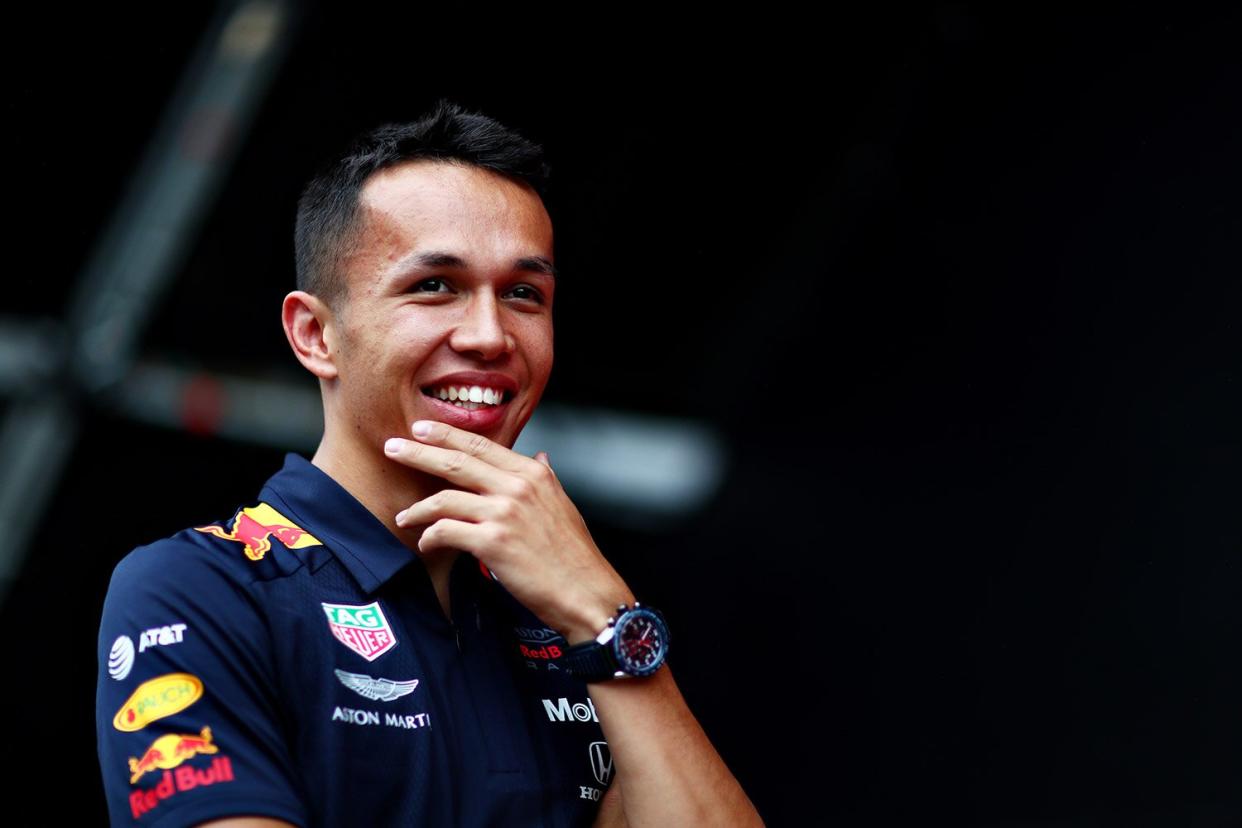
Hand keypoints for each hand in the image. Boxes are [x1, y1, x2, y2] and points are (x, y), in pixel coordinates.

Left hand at [384, 420, 633, 642]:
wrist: (586, 592)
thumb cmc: (574, 554)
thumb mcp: (563, 505)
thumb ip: (547, 477)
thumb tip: (541, 456)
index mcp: (534, 474)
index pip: (481, 445)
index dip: (447, 435)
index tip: (422, 430)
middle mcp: (518, 487)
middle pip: (456, 462)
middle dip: (419, 453)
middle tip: (392, 447)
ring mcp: (504, 513)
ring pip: (445, 498)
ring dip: (418, 508)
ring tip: (404, 517)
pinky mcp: (493, 542)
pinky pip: (446, 531)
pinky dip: (431, 537)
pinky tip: (427, 544)